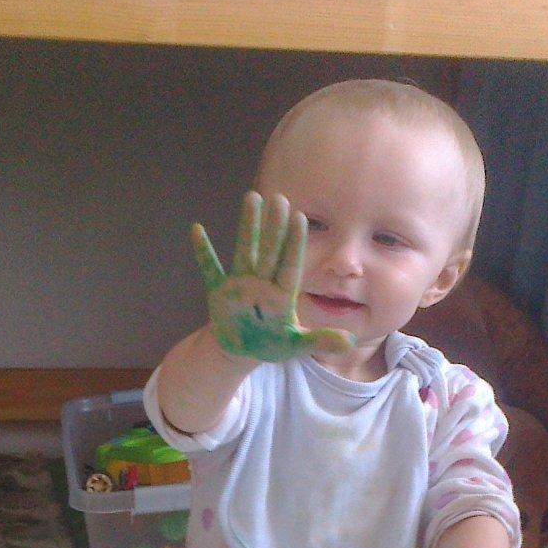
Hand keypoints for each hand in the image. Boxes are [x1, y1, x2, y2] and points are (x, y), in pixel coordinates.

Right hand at [192, 191, 354, 362]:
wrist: (241, 350)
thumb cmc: (271, 344)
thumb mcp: (297, 345)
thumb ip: (320, 341)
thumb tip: (351, 342)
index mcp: (282, 295)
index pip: (289, 264)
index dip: (294, 243)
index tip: (300, 218)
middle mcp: (262, 283)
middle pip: (269, 251)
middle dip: (273, 226)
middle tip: (279, 198)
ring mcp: (240, 284)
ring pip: (244, 251)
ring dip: (246, 226)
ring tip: (252, 197)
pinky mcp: (219, 292)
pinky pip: (210, 269)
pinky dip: (203, 252)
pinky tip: (197, 229)